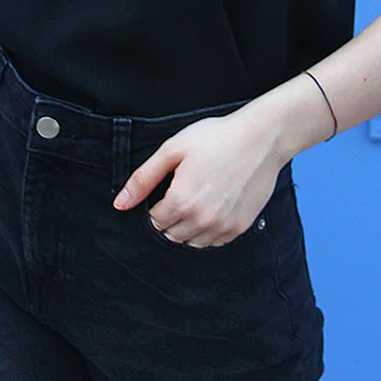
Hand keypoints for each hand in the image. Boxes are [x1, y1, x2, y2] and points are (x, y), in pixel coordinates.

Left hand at [112, 110, 284, 248]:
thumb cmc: (216, 138)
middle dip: (169, 218)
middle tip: (182, 192)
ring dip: (187, 227)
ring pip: (191, 242)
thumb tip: (120, 203)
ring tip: (197, 199)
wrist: (261, 138)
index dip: (156, 205)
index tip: (167, 188)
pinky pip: (214, 242)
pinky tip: (213, 207)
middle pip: (171, 235)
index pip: (154, 221)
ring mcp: (223, 227)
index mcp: (182, 201)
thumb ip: (143, 178)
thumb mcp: (173, 149)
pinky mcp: (240, 227)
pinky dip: (208, 231)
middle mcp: (202, 220)